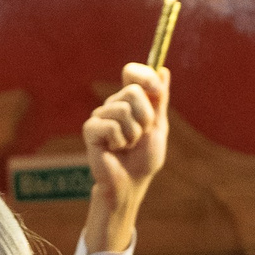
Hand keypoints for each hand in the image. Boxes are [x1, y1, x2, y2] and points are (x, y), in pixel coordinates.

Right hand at [82, 63, 167, 251]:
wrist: (130, 184)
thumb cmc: (143, 159)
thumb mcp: (157, 127)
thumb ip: (159, 100)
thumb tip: (163, 70)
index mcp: (130, 101)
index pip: (132, 73)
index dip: (145, 76)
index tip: (157, 90)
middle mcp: (113, 105)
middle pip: (133, 91)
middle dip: (145, 117)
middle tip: (140, 135)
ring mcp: (100, 116)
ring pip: (122, 109)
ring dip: (133, 134)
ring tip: (127, 146)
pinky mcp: (91, 130)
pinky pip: (111, 126)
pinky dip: (120, 141)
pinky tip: (115, 150)